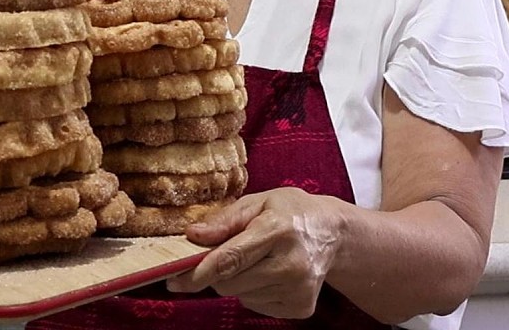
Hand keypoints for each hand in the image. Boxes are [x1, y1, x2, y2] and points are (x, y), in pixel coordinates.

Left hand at [165, 187, 352, 318]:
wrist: (333, 233)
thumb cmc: (290, 212)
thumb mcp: (257, 202)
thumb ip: (224, 220)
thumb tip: (192, 235)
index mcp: (278, 230)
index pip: (231, 258)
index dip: (199, 272)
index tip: (175, 280)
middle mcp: (292, 263)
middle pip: (231, 282)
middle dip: (218, 271)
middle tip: (231, 252)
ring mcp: (299, 289)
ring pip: (241, 296)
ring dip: (238, 281)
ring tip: (259, 259)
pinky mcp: (301, 307)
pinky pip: (256, 305)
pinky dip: (254, 291)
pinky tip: (270, 273)